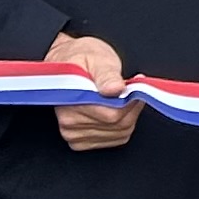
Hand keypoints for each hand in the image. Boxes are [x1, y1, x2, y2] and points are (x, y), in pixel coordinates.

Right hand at [48, 30, 138, 150]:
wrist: (65, 62)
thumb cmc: (80, 58)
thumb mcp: (97, 57)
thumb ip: (107, 74)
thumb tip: (115, 89)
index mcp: (72, 100)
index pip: (113, 115)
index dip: (130, 101)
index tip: (133, 87)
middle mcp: (69, 122)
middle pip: (118, 125)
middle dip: (131, 107)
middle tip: (128, 90)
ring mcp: (73, 134)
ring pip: (119, 134)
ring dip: (128, 115)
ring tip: (121, 97)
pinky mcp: (79, 141)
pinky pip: (114, 139)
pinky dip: (122, 126)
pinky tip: (115, 110)